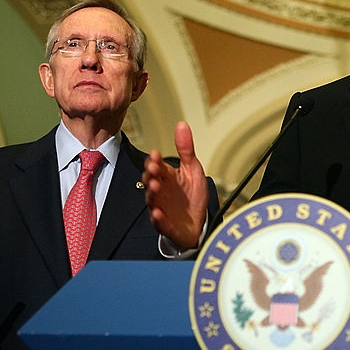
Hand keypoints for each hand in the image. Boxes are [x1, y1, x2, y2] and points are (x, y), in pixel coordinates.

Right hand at [144, 121, 209, 250]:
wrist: (198, 224)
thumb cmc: (192, 197)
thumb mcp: (193, 170)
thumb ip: (186, 149)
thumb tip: (182, 125)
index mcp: (167, 177)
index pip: (156, 166)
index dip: (154, 161)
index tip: (156, 155)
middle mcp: (161, 191)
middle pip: (151, 181)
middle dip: (151, 174)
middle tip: (154, 169)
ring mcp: (161, 207)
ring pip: (152, 199)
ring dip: (152, 193)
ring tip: (156, 186)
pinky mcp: (166, 225)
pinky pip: (159, 222)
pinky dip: (157, 218)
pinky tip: (157, 213)